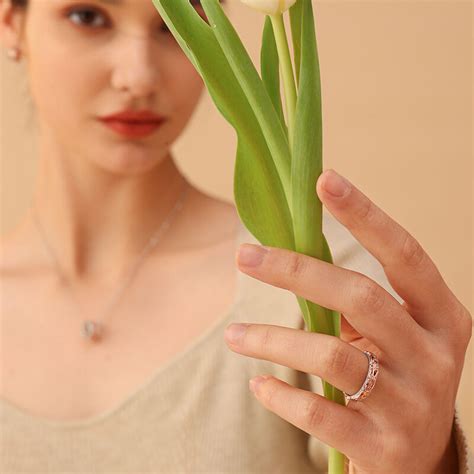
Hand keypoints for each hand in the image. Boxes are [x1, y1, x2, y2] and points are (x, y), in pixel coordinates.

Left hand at [224, 169, 471, 473]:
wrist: (420, 464)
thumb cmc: (397, 377)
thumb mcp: (393, 335)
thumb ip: (356, 299)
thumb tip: (290, 253)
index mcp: (441, 316)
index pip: (404, 253)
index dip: (365, 214)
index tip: (323, 179)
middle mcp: (435, 355)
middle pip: (360, 296)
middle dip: (295, 270)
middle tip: (244, 255)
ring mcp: (411, 404)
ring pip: (332, 356)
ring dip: (272, 339)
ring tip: (232, 334)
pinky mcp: (382, 447)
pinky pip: (319, 413)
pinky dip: (280, 394)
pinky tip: (259, 383)